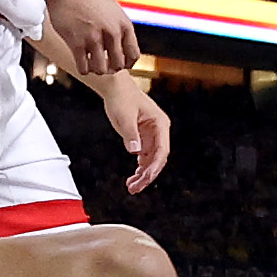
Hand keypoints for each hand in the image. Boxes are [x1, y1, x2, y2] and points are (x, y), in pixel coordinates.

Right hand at [43, 0, 137, 78]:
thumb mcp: (112, 9)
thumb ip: (119, 27)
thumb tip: (123, 46)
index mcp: (123, 24)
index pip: (133, 55)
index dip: (127, 64)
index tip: (118, 65)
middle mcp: (112, 32)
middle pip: (118, 65)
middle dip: (110, 68)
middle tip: (102, 64)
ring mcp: (94, 37)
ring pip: (101, 69)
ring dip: (96, 70)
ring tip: (91, 63)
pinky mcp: (76, 42)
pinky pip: (83, 68)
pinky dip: (83, 69)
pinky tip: (80, 62)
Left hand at [92, 76, 171, 194]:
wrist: (114, 87)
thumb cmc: (122, 97)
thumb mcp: (125, 116)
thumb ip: (131, 134)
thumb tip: (135, 151)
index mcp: (160, 125)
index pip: (162, 151)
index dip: (155, 166)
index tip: (146, 177)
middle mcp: (158, 132)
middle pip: (157, 159)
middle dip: (148, 175)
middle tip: (135, 188)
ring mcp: (151, 136)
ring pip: (150, 161)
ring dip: (143, 175)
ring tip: (132, 187)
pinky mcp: (142, 138)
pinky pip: (144, 157)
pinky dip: (139, 168)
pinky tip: (132, 178)